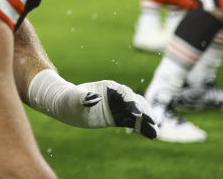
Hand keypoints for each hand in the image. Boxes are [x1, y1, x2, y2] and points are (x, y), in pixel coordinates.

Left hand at [27, 70, 156, 138]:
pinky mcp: (118, 117)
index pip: (124, 93)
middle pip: (135, 102)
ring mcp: (118, 106)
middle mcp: (116, 95)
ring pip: (137, 112)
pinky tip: (151, 135)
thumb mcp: (73, 97)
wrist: (67, 107)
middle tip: (151, 122)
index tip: (136, 112)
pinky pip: (133, 122)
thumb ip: (83, 97)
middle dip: (144, 111)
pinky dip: (142, 127)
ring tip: (154, 132)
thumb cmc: (69, 99)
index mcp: (108, 87)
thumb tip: (94, 98)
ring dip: (146, 121)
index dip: (131, 101)